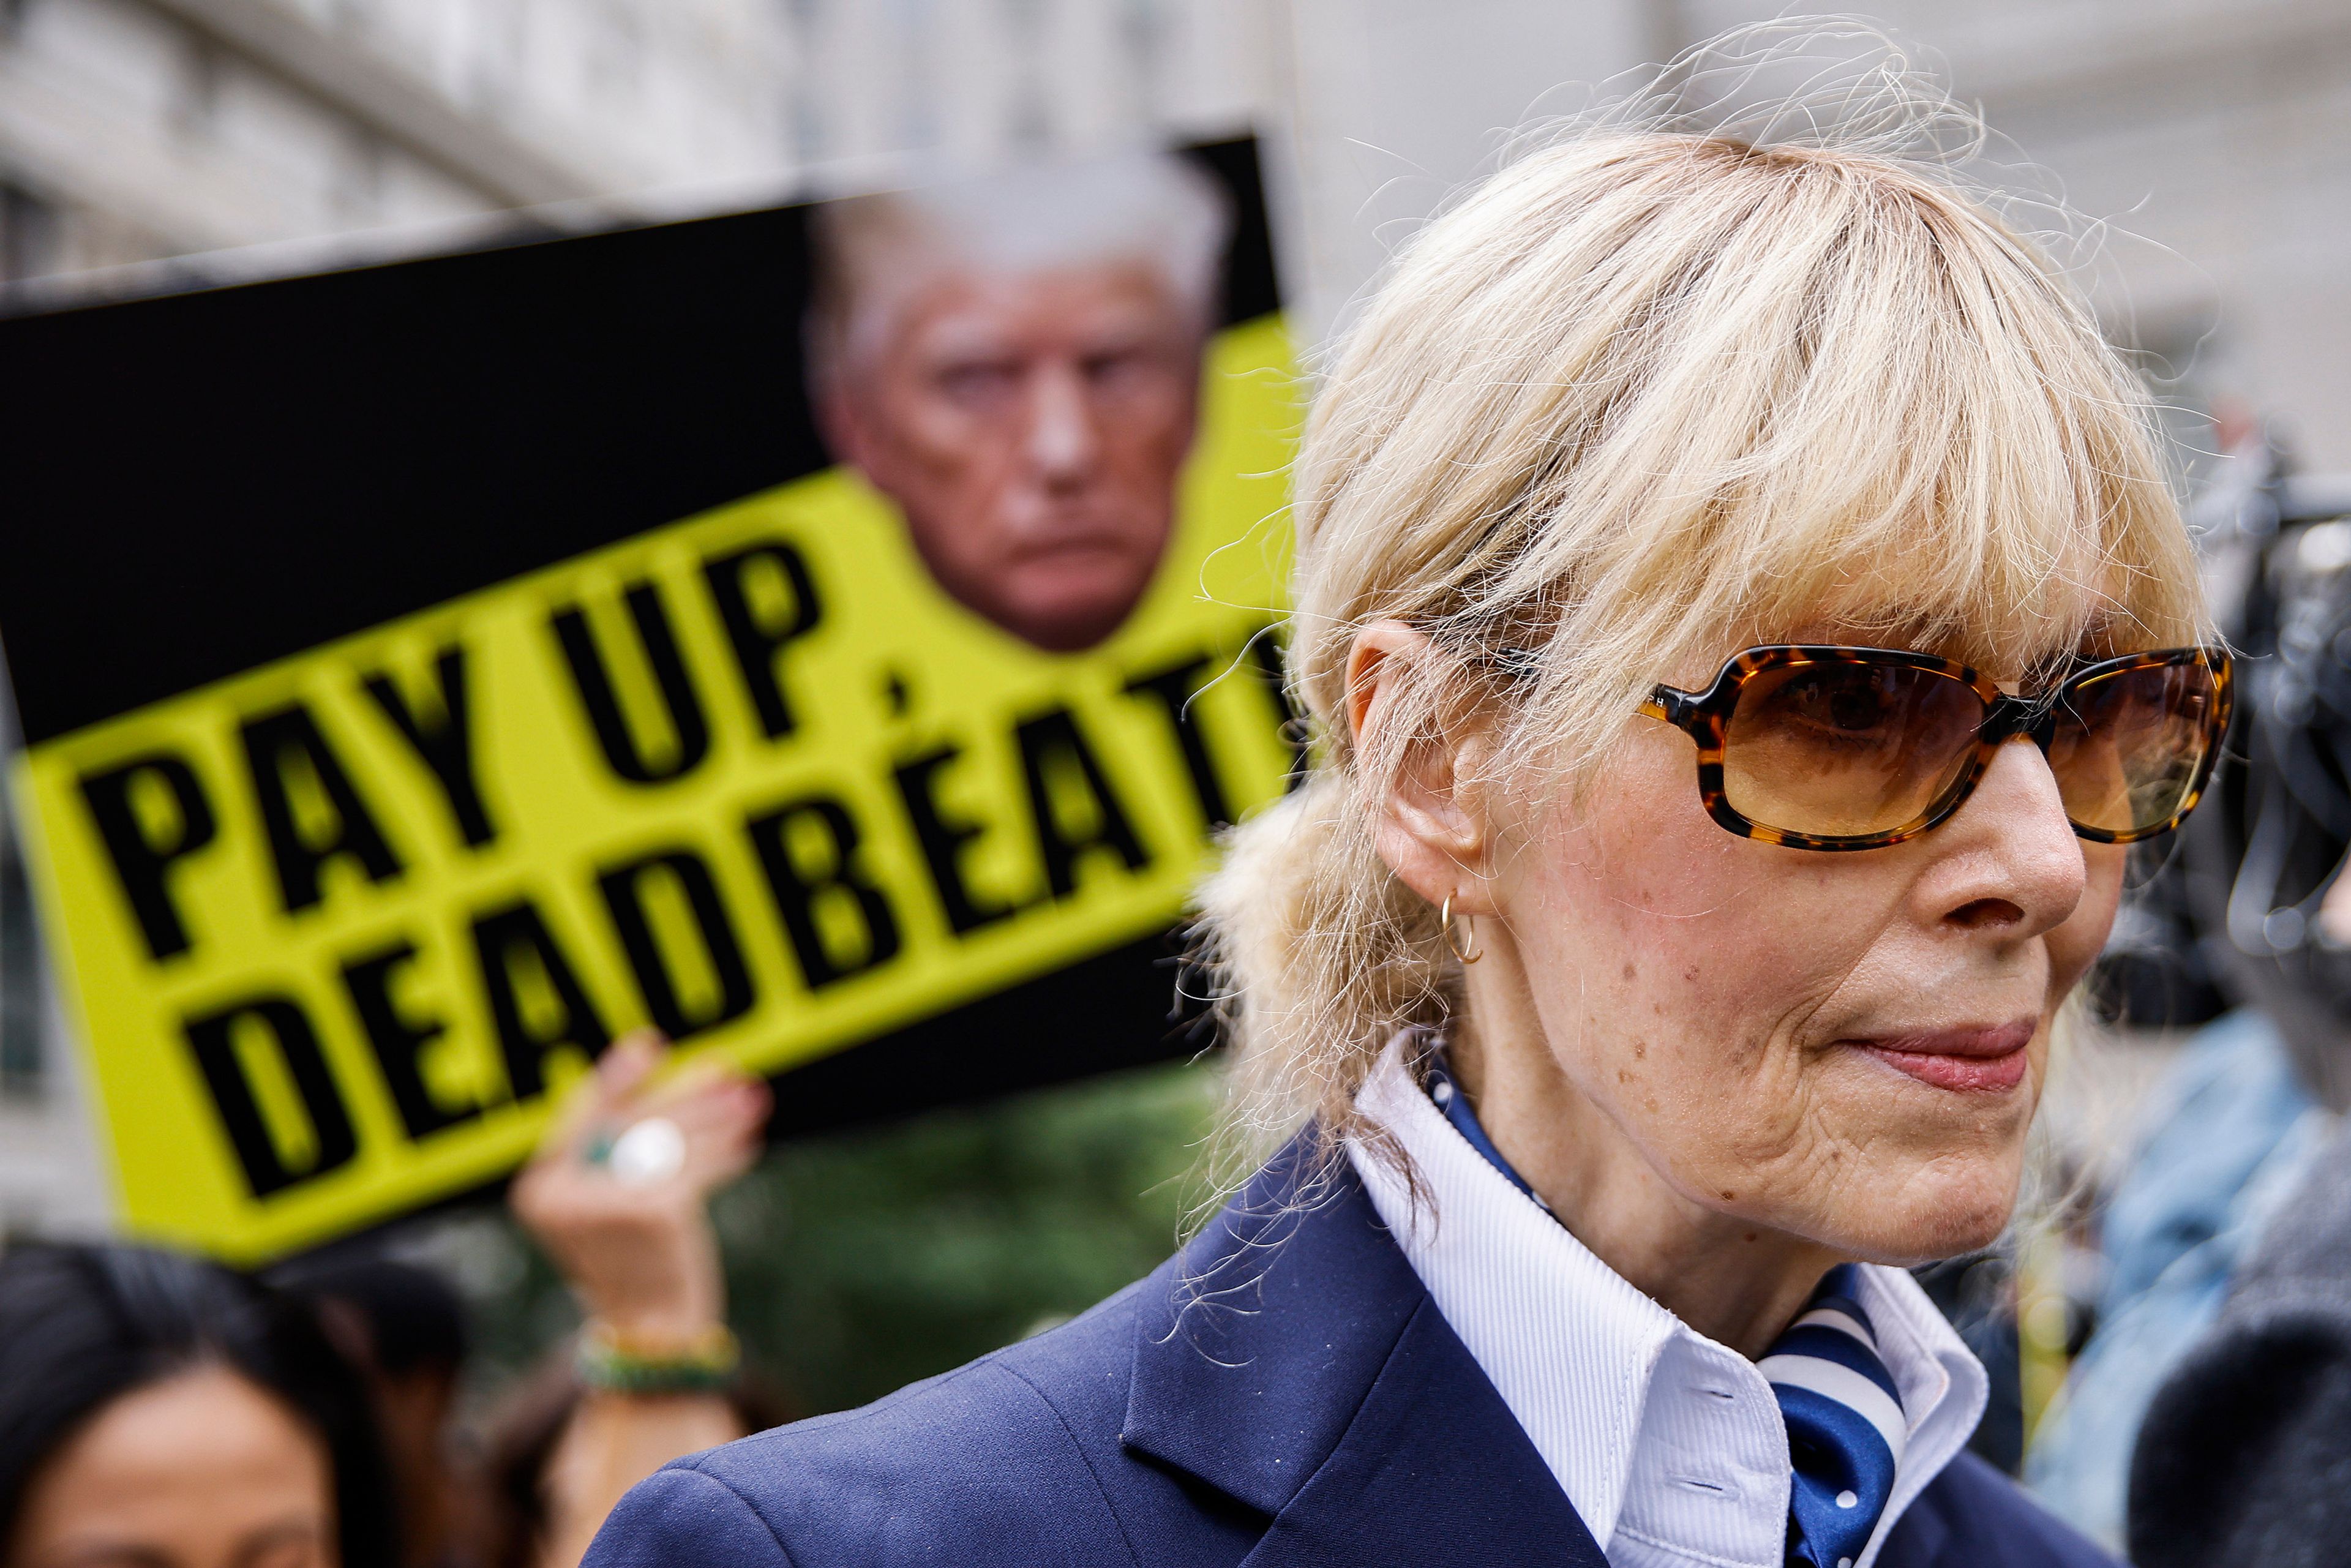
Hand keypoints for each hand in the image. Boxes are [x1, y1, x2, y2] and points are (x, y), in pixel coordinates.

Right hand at [510, 1031, 770, 1343]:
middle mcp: (564, 1194)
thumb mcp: (614, 1205)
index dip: (618, 1078)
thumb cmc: (636, 1264)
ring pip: (672, 1142)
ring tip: (752, 1102)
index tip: (650, 1043)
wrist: (652, 1333)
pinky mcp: (654, 1211)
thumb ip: (627, 1152)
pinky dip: (725, 1156)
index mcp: (541, 1190)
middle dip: (687, 1096)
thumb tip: (691, 1084)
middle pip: (634, 1122)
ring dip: (718, 1119)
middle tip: (729, 1071)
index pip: (582, 1116)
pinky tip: (749, 1144)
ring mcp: (608, 1202)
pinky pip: (696, 1169)